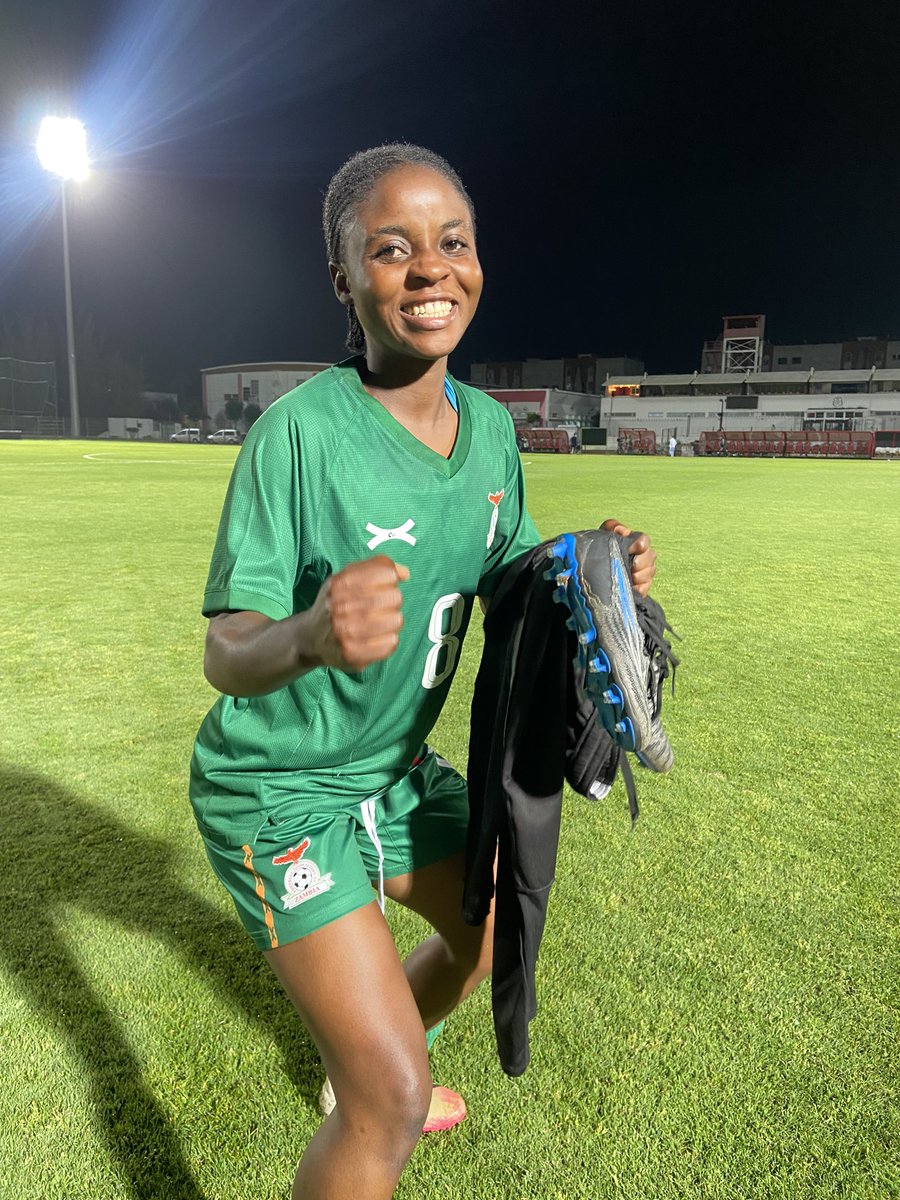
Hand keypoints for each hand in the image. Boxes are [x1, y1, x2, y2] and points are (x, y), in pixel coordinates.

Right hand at [308, 555, 408, 670]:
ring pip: (396, 620)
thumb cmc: (335, 604)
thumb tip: (405, 572)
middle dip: (393, 600)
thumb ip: (376, 568)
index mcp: (339, 584)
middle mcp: (339, 607)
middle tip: (383, 605)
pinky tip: (378, 637)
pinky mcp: (352, 654)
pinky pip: (391, 643)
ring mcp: (345, 633)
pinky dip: (389, 639)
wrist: (310, 637)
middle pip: (394, 597)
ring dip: (393, 620)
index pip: (386, 573)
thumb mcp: (346, 578)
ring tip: (381, 622)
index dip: (391, 577)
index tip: (385, 583)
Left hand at [600, 518, 655, 596]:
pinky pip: (646, 587)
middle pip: (650, 556)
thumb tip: (623, 531)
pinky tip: (632, 587)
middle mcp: (643, 555)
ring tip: (629, 577)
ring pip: (650, 572)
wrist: (593, 569)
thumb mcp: (603, 534)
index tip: (631, 549)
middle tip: (631, 566)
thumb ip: (612, 526)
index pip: (645, 540)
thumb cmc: (601, 548)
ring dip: (639, 576)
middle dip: (641, 562)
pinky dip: (639, 588)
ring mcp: (644, 571)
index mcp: (635, 541)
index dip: (640, 545)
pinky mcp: (641, 586)